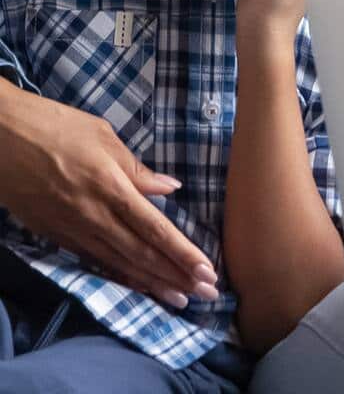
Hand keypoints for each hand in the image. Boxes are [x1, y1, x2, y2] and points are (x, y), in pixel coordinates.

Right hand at [0, 82, 217, 308]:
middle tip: (206, 294)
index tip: (207, 270)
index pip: (154, 229)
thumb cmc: (54, 126)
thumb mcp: (103, 136)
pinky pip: (94, 261)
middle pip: (141, 254)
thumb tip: (169, 188)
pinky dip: (119, 276)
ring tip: (179, 299)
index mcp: (109, 187)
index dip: (182, 253)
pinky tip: (137, 286)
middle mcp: (92, 216)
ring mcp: (70, 230)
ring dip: (151, 283)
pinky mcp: (53, 236)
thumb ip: (136, 169)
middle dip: (176, 276)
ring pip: (118, 264)